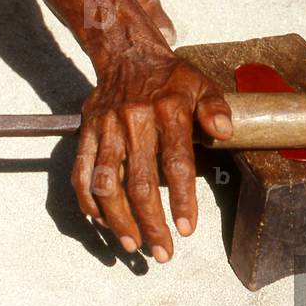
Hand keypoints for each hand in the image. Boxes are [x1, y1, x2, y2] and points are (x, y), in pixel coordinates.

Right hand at [70, 51, 231, 261]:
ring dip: (118, 219)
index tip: (187, 229)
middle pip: (141, 182)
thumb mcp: (202, 85)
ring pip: (107, 182)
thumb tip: (225, 133)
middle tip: (162, 251)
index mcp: (168, 111)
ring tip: (132, 244)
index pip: (176, 163)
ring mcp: (106, 128)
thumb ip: (216, 109)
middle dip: (152, 223)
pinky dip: (88, 202)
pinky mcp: (86, 132)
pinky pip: (81, 173)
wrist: (128, 54)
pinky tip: (102, 222)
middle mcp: (134, 120)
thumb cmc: (171, 78)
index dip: (182, 200)